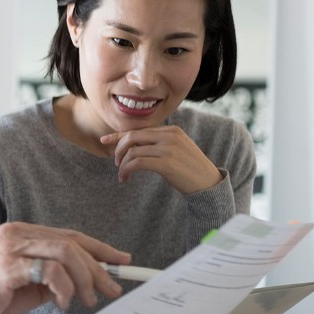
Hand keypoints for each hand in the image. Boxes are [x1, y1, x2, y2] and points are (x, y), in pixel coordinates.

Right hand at [0, 222, 128, 313]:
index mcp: (23, 233)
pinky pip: (48, 270)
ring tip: (89, 300)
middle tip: (111, 290)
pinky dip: (63, 287)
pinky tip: (63, 302)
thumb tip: (88, 280)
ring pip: (64, 252)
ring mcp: (10, 247)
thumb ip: (53, 277)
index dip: (100, 248)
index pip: (70, 235)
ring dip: (84, 278)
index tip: (123, 261)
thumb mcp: (28, 285)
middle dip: (98, 267)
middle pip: (71, 243)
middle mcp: (17, 233)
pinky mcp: (6, 266)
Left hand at [100, 125, 221, 193]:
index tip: (104, 140)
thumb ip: (158, 144)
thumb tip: (132, 146)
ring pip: (132, 151)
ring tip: (122, 174)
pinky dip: (127, 170)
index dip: (119, 135)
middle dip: (118, 149)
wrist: (208, 183)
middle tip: (116, 163)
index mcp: (172, 130)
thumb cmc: (190, 169)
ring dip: (122, 164)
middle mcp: (169, 136)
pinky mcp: (166, 163)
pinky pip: (137, 163)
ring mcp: (168, 149)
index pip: (139, 130)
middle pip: (132, 137)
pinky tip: (125, 178)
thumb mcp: (176, 150)